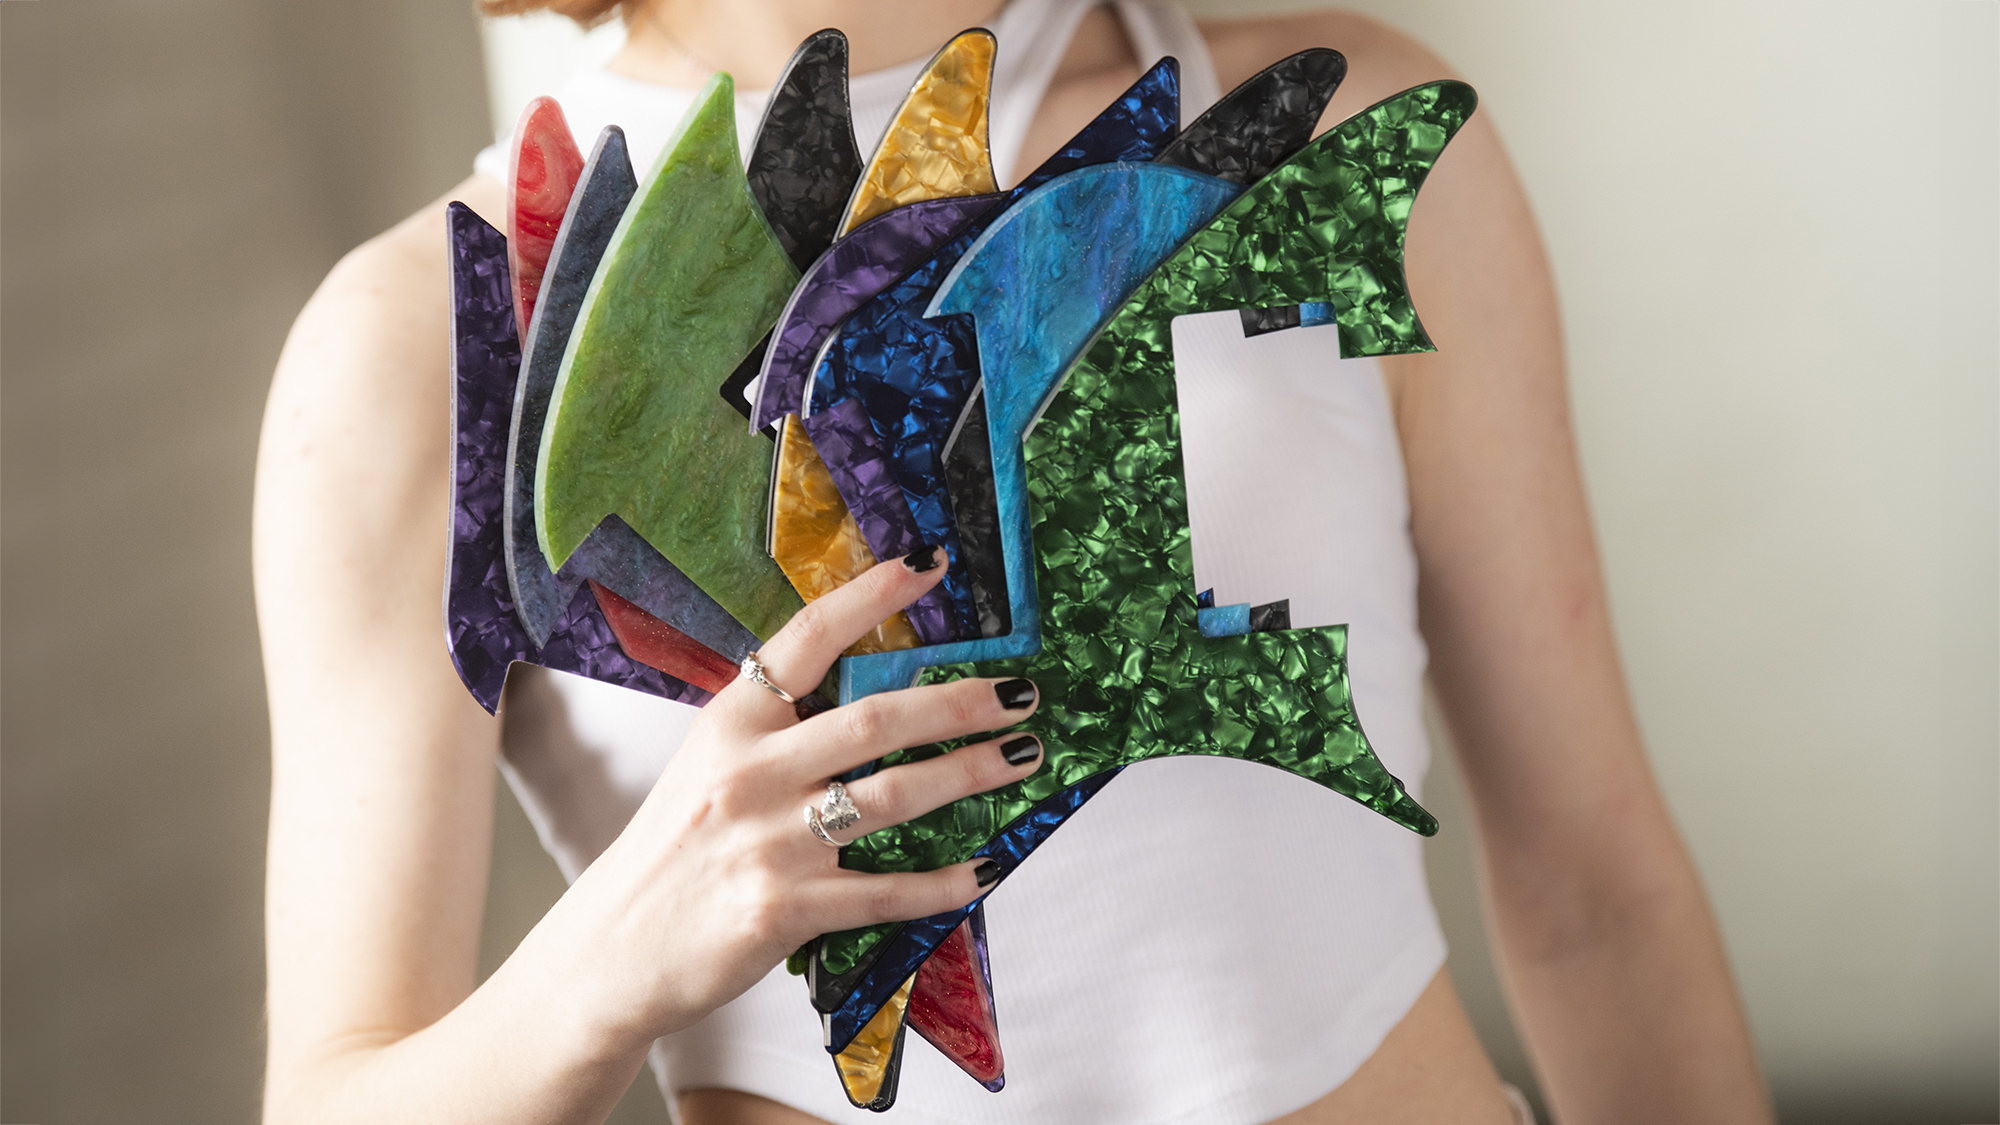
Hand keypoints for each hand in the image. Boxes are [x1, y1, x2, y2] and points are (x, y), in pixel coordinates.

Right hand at [520, 546, 1041, 1055]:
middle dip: (960, 702)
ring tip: (1021, 757)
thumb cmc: (672, 849)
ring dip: (971, 774)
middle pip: (876, 720)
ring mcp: (770, 844)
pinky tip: (987, 868)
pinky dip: (944, 881)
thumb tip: (870, 693)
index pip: (807, 638)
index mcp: (730, 723)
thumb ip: (776, 727)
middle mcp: (750, 774)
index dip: (872, 595)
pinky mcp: (785, 911)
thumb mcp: (708, 764)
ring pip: (895, 797)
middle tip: (1020, 693)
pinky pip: (886, 891)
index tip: (930, 562)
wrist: (612, 950)